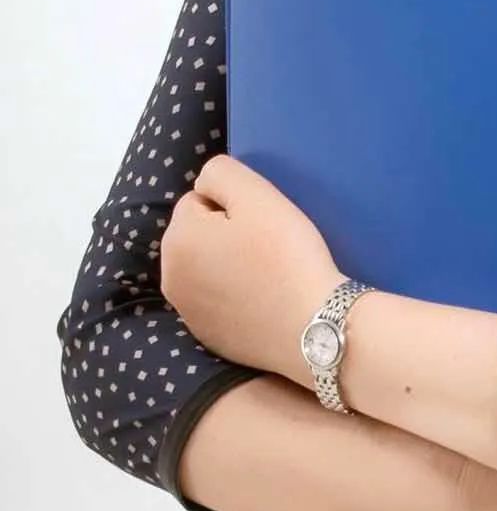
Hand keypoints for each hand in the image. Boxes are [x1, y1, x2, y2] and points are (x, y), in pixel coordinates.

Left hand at [160, 152, 345, 387]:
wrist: (313, 327)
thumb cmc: (285, 255)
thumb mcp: (257, 195)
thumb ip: (220, 173)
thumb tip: (203, 184)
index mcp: (177, 240)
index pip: (199, 199)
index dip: (233, 204)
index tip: (261, 222)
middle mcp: (170, 278)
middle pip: (199, 234)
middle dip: (224, 233)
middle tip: (265, 245)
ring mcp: (187, 312)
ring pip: (206, 267)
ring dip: (227, 262)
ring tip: (265, 272)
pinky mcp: (207, 336)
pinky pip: (217, 300)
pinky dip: (233, 294)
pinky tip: (262, 300)